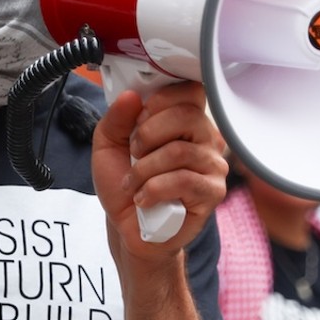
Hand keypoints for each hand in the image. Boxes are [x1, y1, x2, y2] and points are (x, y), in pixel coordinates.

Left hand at [92, 83, 227, 267]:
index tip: (139, 120)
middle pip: (186, 116)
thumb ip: (116, 119)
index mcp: (186, 121)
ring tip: (134, 183)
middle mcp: (205, 139)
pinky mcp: (212, 192)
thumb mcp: (107, 147)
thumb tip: (131, 96)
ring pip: (180, 151)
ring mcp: (213, 165)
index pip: (190, 91)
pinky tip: (143, 199)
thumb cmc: (125, 186)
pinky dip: (153, 190)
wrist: (128, 228)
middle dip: (148, 135)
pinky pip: (184, 180)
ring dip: (144, 169)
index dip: (160, 101)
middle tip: (133, 154)